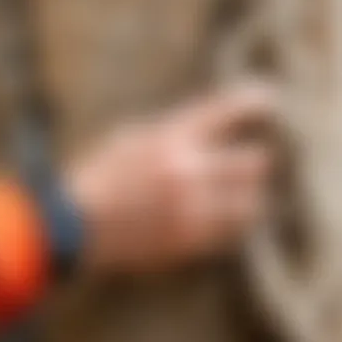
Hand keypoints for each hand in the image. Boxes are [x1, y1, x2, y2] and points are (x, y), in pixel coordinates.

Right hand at [64, 82, 277, 273]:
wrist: (74, 226)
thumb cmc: (101, 175)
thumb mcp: (132, 137)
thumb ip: (176, 132)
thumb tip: (216, 129)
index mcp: (172, 139)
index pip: (226, 111)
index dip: (253, 101)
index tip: (268, 99)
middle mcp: (189, 172)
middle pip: (254, 163)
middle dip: (258, 160)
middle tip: (260, 159)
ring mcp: (193, 210)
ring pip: (250, 203)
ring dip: (251, 195)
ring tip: (247, 192)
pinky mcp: (190, 242)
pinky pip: (232, 233)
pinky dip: (234, 222)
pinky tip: (227, 217)